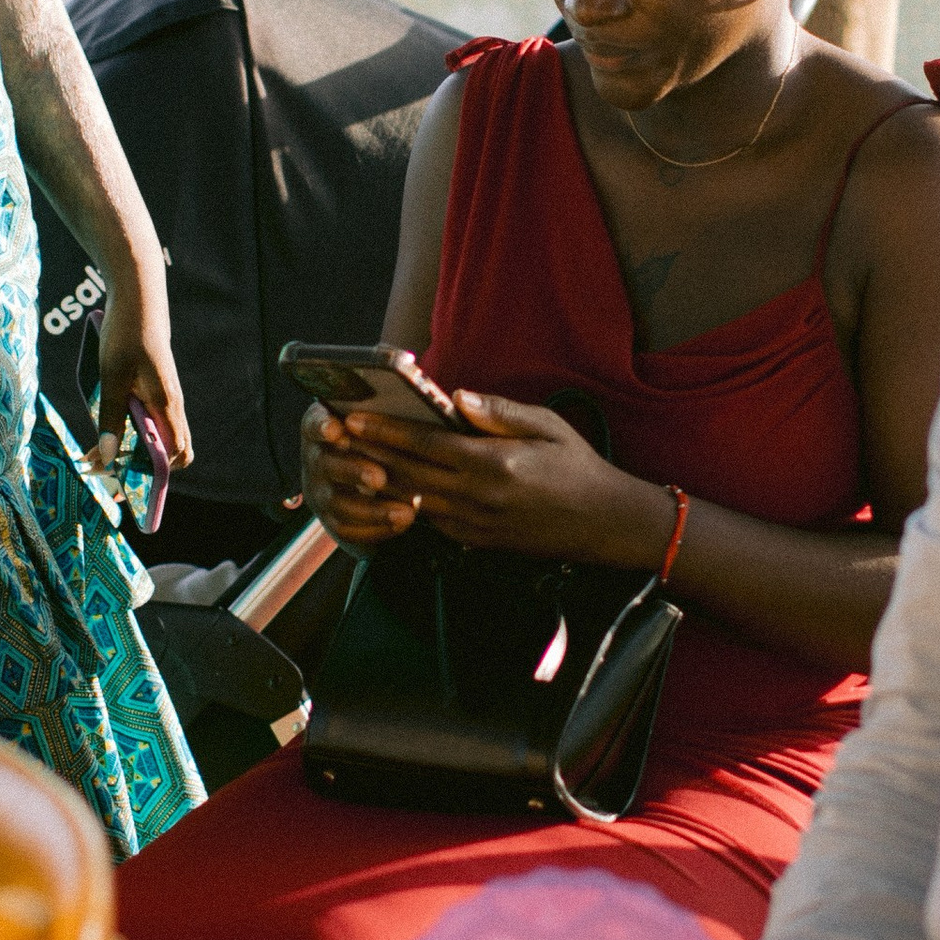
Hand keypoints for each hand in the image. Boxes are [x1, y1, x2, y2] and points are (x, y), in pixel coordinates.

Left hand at [94, 267, 193, 471]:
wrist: (138, 300)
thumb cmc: (126, 335)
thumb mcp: (111, 378)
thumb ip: (110, 418)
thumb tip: (106, 457)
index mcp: (166, 404)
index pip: (174, 454)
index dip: (153, 474)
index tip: (119, 478)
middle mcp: (171, 405)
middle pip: (171, 452)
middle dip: (142, 468)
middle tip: (104, 468)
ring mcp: (166, 398)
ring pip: (160, 438)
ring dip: (135, 451)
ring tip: (98, 453)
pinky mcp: (157, 390)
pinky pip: (152, 422)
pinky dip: (134, 434)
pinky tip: (109, 429)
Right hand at [301, 401, 425, 548]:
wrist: (380, 474)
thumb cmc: (395, 437)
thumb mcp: (397, 419)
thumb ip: (415, 410)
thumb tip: (460, 399)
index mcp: (325, 424)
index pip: (314, 423)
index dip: (323, 426)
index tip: (337, 430)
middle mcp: (316, 458)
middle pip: (325, 464)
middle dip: (353, 471)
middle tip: (379, 478)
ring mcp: (321, 491)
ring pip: (338, 503)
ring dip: (371, 509)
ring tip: (406, 512)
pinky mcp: (333, 520)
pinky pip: (347, 529)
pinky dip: (375, 529)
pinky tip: (403, 524)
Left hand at [347, 391, 667, 566]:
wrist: (603, 523)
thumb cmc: (577, 467)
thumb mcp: (547, 427)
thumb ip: (498, 412)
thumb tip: (455, 397)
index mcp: (494, 463)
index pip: (426, 445)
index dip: (386, 430)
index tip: (355, 417)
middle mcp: (478, 497)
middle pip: (408, 474)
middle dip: (369, 454)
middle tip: (336, 437)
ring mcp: (475, 524)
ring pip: (413, 501)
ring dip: (380, 481)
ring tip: (351, 461)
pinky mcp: (476, 542)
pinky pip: (431, 521)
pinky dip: (405, 505)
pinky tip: (388, 489)